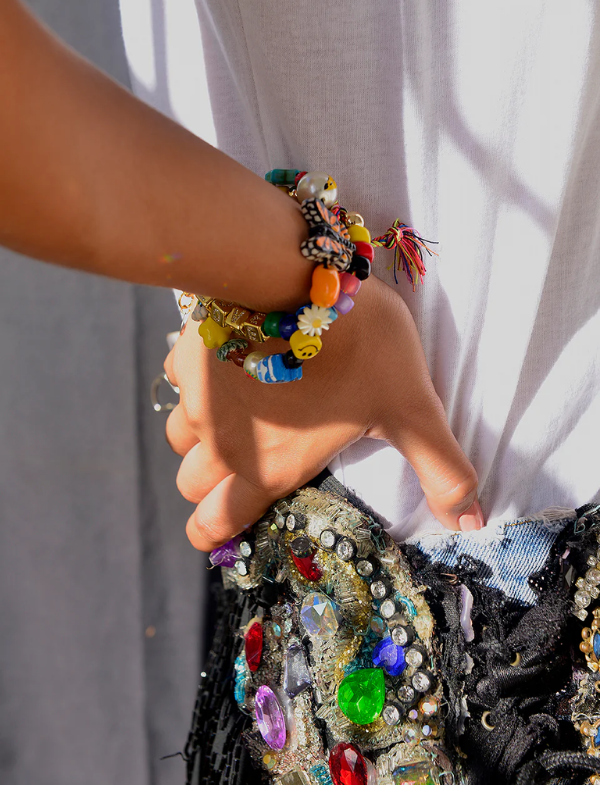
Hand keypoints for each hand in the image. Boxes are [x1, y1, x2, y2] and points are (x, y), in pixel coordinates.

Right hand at [164, 276, 481, 551]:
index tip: (221, 524)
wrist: (299, 270)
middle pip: (190, 485)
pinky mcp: (190, 353)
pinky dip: (197, 382)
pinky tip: (226, 365)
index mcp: (269, 465)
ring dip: (200, 436)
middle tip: (241, 466)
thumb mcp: (410, 408)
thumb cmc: (357, 346)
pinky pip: (179, 381)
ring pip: (180, 435)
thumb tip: (471, 525)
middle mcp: (223, 441)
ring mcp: (199, 396)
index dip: (212, 531)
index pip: (214, 523)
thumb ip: (440, 469)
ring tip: (235, 416)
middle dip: (210, 484)